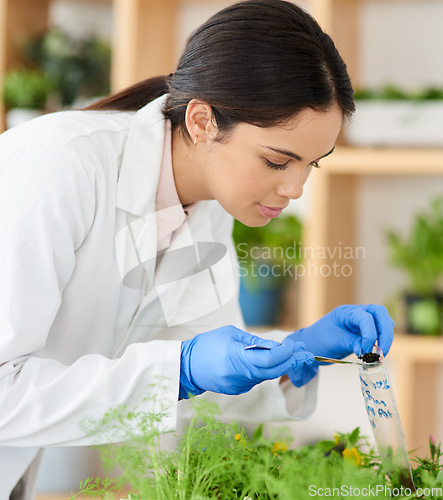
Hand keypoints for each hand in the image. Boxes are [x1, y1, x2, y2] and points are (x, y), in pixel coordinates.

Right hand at [179, 325, 314, 398]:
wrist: (186, 366)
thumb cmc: (206, 345)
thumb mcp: (230, 334)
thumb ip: (254, 341)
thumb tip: (275, 346)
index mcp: (238, 358)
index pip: (270, 359)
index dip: (286, 352)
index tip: (295, 344)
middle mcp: (241, 375)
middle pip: (273, 370)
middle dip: (291, 361)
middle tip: (306, 353)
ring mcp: (239, 385)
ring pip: (266, 376)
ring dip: (281, 366)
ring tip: (294, 356)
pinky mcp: (236, 390)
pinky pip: (256, 379)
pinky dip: (266, 371)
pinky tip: (273, 363)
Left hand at [287, 304, 393, 361]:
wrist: (312, 346)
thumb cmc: (318, 341)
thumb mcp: (334, 342)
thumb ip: (352, 343)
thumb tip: (368, 351)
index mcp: (346, 312)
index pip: (365, 317)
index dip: (370, 334)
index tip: (364, 350)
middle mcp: (356, 313)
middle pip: (380, 313)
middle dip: (385, 332)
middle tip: (382, 351)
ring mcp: (361, 322)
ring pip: (384, 322)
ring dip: (386, 337)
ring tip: (380, 354)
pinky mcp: (364, 331)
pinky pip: (380, 332)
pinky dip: (382, 342)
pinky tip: (377, 354)